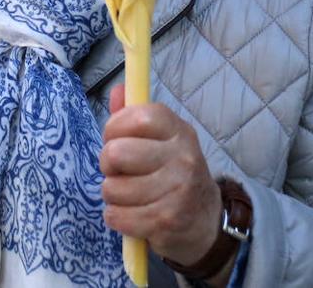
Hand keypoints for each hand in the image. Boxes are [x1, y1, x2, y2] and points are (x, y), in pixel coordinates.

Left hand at [100, 84, 228, 278]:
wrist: (205, 221)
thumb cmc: (171, 174)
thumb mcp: (159, 140)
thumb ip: (134, 115)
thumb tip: (117, 90)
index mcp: (178, 130)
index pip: (136, 117)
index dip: (113, 128)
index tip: (115, 140)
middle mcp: (183, 157)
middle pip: (116, 153)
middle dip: (108, 166)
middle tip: (120, 173)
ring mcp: (178, 189)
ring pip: (112, 188)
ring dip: (112, 195)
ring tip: (129, 196)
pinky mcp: (168, 220)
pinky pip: (117, 216)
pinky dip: (116, 218)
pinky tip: (131, 216)